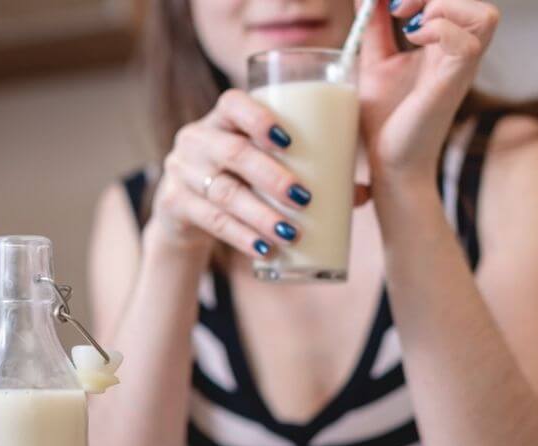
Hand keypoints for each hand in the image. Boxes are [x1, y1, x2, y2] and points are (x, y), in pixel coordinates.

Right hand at [148, 90, 312, 259]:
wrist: (184, 211)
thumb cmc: (238, 178)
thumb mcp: (260, 164)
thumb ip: (306, 170)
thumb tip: (363, 195)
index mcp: (221, 119)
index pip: (233, 104)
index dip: (259, 118)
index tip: (289, 141)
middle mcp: (197, 139)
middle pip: (232, 153)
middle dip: (271, 176)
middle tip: (304, 198)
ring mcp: (182, 171)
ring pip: (224, 193)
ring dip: (260, 215)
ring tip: (290, 233)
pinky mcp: (174, 203)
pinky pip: (210, 221)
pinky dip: (240, 236)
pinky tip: (262, 251)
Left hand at [358, 0, 499, 188]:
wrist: (390, 164)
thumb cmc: (386, 119)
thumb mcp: (375, 62)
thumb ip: (375, 28)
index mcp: (444, 42)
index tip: (393, 5)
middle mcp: (459, 50)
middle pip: (474, 2)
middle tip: (399, 9)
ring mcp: (460, 67)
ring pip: (485, 15)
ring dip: (444, 8)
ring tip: (412, 28)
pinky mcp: (453, 84)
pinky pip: (468, 43)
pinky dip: (440, 31)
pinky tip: (415, 42)